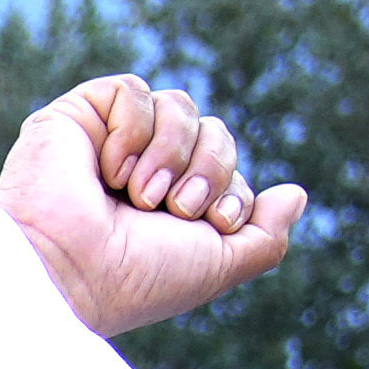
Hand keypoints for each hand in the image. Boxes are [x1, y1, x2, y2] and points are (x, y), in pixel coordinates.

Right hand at [0, 77, 308, 332]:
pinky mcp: (79, 115)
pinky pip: (134, 90)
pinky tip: (108, 170)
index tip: (211, 223)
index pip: (230, 167)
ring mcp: (112, 141)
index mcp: (174, 205)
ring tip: (140, 193)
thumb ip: (265, 235)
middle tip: (176, 208)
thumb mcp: (218, 265)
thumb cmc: (136, 278)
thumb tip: (297, 193)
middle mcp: (145, 170)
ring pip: (180, 105)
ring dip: (173, 153)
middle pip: (215, 131)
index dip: (234, 189)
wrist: (71, 272)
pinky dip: (133, 131)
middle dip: (209, 169)